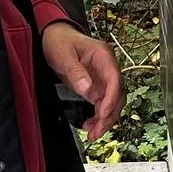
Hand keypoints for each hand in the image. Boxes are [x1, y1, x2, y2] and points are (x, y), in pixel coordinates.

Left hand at [41, 22, 124, 141]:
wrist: (55, 37)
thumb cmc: (60, 41)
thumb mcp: (63, 55)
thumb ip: (75, 71)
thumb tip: (86, 89)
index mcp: (103, 56)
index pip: (114, 80)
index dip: (111, 99)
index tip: (103, 114)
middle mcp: (107, 68)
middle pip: (117, 95)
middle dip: (109, 115)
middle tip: (97, 131)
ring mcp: (102, 78)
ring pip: (112, 103)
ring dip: (105, 119)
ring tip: (93, 133)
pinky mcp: (96, 86)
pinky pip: (102, 104)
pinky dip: (98, 117)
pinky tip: (91, 125)